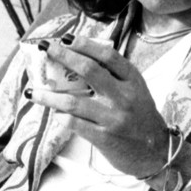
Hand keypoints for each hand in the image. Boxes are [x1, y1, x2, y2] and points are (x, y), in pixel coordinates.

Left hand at [26, 35, 170, 177]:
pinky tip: (51, 113)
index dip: (85, 44)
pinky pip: (74, 123)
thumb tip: (79, 61)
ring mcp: (113, 117)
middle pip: (89, 70)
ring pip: (73, 101)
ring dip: (49, 95)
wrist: (157, 152)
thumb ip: (114, 78)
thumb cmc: (141, 118)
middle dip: (63, 57)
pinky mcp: (104, 138)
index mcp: (133, 81)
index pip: (108, 56)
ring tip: (32, 91)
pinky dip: (60, 116)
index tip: (66, 38)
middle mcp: (124, 96)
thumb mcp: (136, 92)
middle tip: (45, 49)